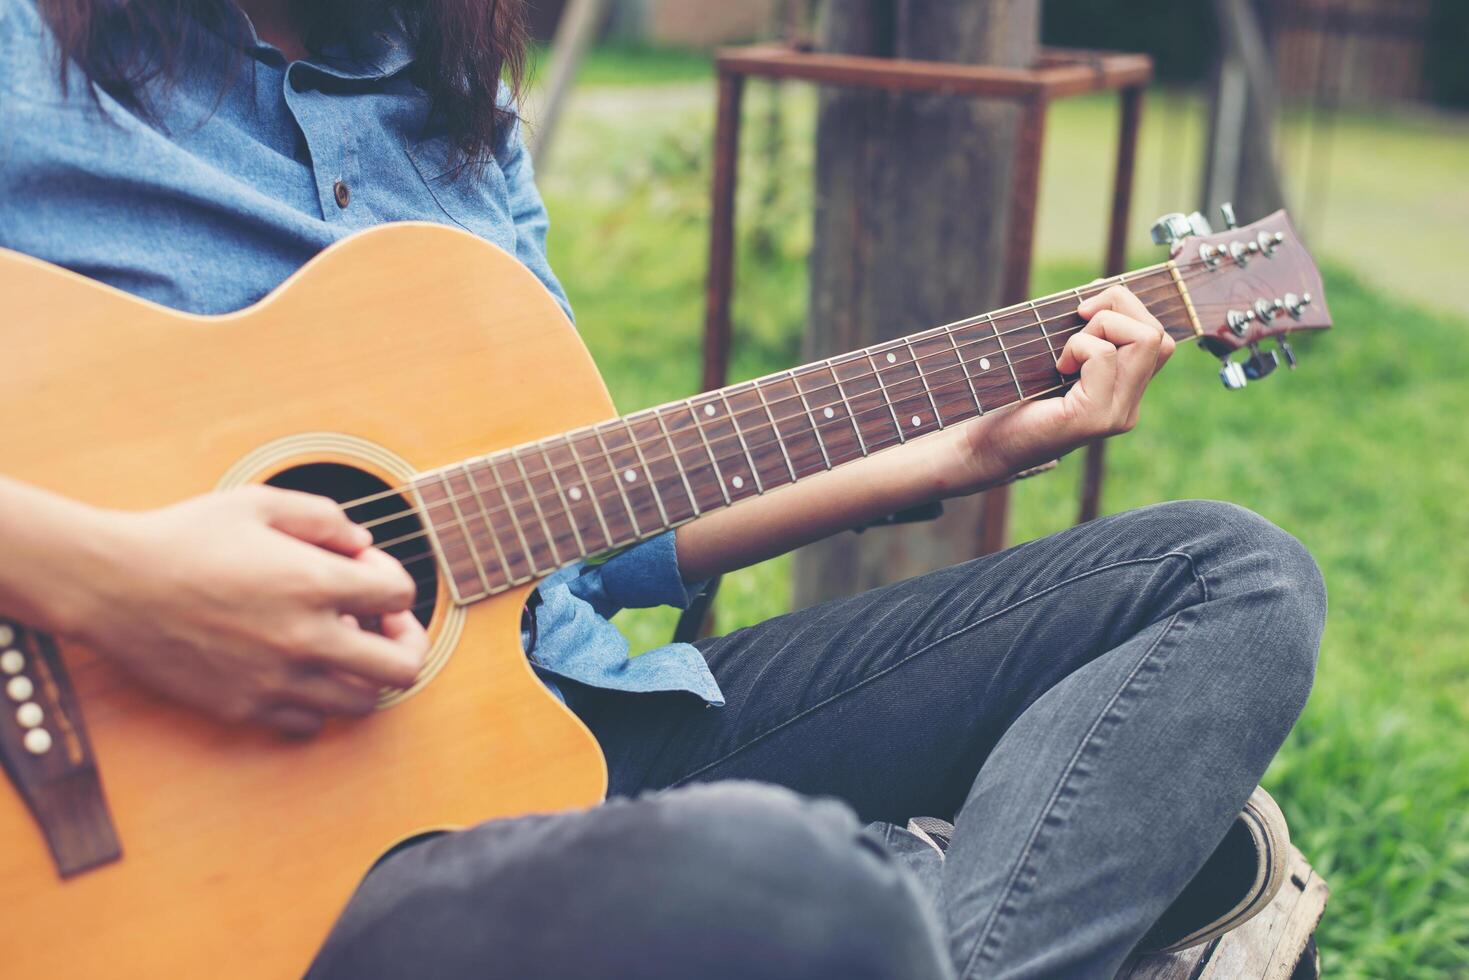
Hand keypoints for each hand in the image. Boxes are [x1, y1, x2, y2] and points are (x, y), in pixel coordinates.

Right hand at [58, 486, 426, 736]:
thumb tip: (361, 542)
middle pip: (404, 668)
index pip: (401, 594)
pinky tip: (299, 670)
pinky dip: (318, 701)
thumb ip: (324, 518)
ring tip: (340, 645)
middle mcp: (304, 640)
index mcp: (314, 583)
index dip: (393, 578)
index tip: (366, 570)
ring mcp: (276, 681)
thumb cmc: (184, 536)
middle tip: (382, 624)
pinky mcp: (244, 708)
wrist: (111, 585)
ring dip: (364, 674)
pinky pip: (309, 723)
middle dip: (406, 641)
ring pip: (362, 703)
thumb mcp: (259, 503)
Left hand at [941, 285, 1174, 494]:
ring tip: (1066, 353)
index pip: (1158, 339)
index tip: (1082, 311)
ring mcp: (1117, 414)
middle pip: (1158, 335)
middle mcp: (1128, 406)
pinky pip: (1105, 356)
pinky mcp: (1095, 417)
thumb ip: (1085, 333)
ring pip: (1145, 340)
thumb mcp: (1055, 355)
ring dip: (1100, 327)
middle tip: (1075, 326)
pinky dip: (1079, 345)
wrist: (982, 444)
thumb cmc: (1009, 398)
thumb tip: (1101, 290)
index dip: (1126, 310)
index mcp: (1123, 392)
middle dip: (1117, 310)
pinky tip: (1057, 367)